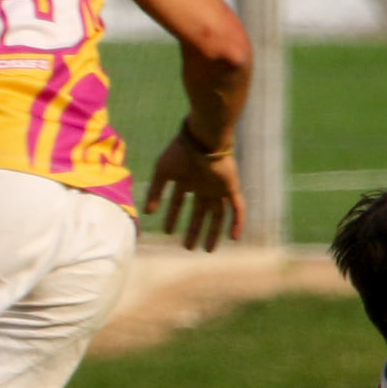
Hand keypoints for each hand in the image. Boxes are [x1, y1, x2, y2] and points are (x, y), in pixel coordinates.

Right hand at [144, 134, 244, 251]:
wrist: (203, 138)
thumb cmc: (180, 151)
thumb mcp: (163, 172)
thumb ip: (155, 191)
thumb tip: (148, 213)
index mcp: (187, 179)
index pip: (180, 202)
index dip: (173, 217)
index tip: (167, 231)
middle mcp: (203, 185)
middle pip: (200, 212)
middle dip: (194, 230)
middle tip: (188, 248)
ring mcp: (218, 186)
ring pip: (218, 214)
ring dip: (213, 232)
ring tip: (207, 250)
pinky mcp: (232, 186)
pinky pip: (237, 208)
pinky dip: (237, 222)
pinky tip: (233, 238)